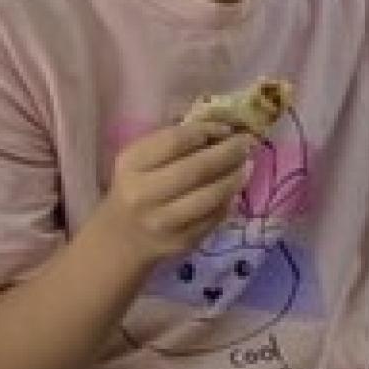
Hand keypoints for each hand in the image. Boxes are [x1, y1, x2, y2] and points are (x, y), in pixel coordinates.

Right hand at [80, 115, 252, 260]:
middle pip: (197, 168)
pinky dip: (228, 200)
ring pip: (211, 196)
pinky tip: (233, 189)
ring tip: (247, 166)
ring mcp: (163, 221)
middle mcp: (144, 194)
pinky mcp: (182, 241)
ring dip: (235, 177)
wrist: (122, 237)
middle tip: (246, 144)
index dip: (206, 131)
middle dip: (228, 152)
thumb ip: (172, 142)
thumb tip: (220, 129)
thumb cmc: (135, 188)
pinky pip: (215, 216)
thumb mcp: (140, 161)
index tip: (227, 128)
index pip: (174, 141)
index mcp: (131, 165)